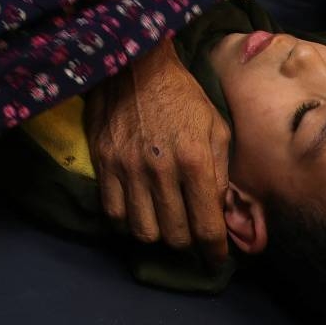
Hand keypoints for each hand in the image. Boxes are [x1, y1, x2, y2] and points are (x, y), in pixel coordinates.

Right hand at [84, 38, 231, 264]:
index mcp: (196, 161)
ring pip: (142, 232)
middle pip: (174, 236)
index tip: (217, 259)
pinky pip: (113, 213)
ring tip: (164, 223)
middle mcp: (162, 171)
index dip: (214, 251)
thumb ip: (220, 171)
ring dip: (157, 234)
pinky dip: (127, 221)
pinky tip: (138, 211)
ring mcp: (128, 169)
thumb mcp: (216, 128)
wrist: (137, 65)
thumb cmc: (185, 96)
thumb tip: (221, 210)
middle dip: (187, 243)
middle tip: (191, 235)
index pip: (207, 225)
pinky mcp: (104, 164)